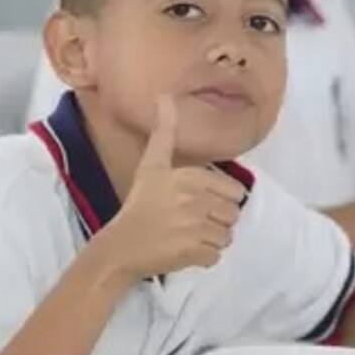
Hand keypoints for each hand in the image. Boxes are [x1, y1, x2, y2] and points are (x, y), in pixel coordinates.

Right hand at [103, 96, 246, 278]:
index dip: (219, 199)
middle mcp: (198, 200)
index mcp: (193, 177)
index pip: (235, 192)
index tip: (197, 203)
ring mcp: (197, 228)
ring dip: (211, 239)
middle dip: (216, 220)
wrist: (120, 246)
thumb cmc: (140, 203)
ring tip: (188, 236)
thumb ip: (164, 132)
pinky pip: (216, 256)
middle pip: (232, 215)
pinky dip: (204, 257)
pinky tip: (185, 251)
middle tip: (191, 221)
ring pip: (226, 236)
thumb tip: (165, 96)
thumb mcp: (152, 165)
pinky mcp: (194, 253)